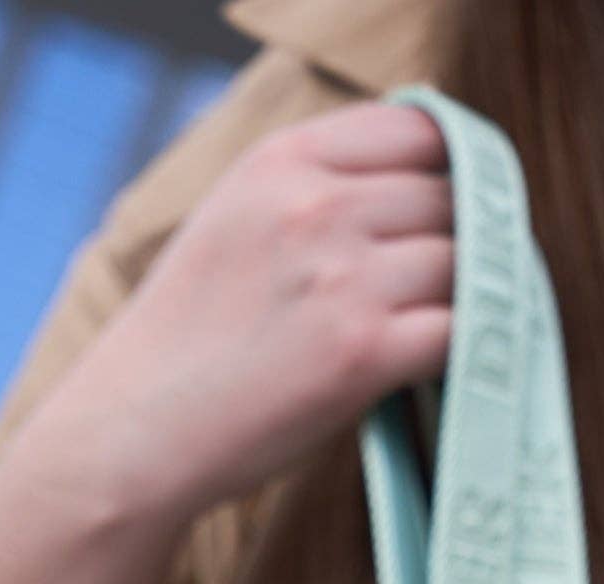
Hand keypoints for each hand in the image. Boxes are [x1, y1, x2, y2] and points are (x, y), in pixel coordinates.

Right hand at [27, 102, 453, 530]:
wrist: (134, 432)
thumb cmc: (182, 343)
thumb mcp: (233, 221)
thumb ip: (311, 190)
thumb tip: (411, 190)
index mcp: (284, 161)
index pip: (418, 131)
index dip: (445, 173)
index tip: (442, 216)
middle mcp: (318, 206)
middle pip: (450, 197)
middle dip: (460, 242)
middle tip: (446, 290)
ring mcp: (344, 278)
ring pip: (466, 264)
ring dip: (469, 300)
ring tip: (443, 332)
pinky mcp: (363, 352)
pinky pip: (461, 329)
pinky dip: (468, 349)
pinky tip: (443, 370)